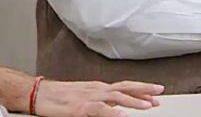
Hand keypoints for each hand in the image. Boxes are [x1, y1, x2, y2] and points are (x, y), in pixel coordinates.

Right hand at [34, 80, 162, 116]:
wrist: (40, 94)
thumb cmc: (58, 98)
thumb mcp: (83, 99)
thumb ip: (100, 103)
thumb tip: (115, 110)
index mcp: (98, 88)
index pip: (124, 87)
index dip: (140, 90)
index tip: (154, 94)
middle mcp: (96, 89)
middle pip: (125, 87)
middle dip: (144, 90)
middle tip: (160, 93)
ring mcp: (89, 97)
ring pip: (116, 96)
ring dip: (134, 101)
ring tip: (148, 106)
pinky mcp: (81, 108)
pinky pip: (100, 109)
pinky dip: (113, 113)